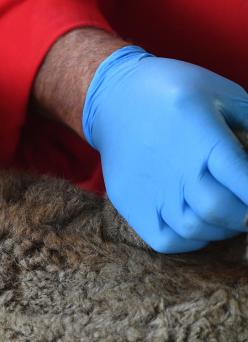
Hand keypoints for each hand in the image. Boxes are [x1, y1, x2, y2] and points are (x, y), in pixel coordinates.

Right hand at [83, 46, 247, 252]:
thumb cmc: (175, 93)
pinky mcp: (131, 203)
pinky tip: (199, 226)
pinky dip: (190, 241)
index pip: (244, 181)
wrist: (114, 98)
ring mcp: (150, 189)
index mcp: (203, 137)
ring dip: (220, 228)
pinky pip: (166, 241)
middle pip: (220, 210)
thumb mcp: (223, 94)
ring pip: (195, 229)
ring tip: (227, 216)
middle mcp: (175, 168)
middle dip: (245, 217)